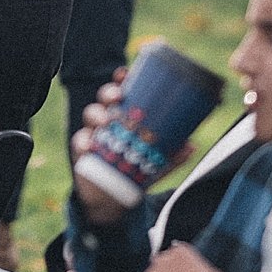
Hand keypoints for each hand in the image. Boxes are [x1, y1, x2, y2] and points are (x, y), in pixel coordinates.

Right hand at [69, 73, 192, 225]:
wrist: (112, 198)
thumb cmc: (135, 171)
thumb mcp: (155, 163)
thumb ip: (172, 155)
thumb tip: (191, 146)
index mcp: (124, 115)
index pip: (122, 91)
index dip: (121, 79)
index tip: (124, 73)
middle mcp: (108, 120)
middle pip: (105, 98)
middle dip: (109, 92)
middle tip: (118, 96)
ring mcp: (93, 133)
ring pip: (90, 114)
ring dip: (96, 114)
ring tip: (105, 121)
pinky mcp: (82, 151)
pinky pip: (79, 141)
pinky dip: (83, 141)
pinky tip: (89, 145)